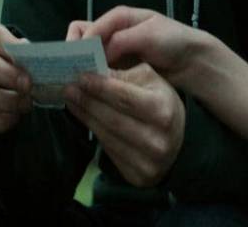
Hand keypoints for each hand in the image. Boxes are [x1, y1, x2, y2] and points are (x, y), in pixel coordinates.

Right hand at [0, 17, 31, 133]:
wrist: (12, 78)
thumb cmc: (26, 56)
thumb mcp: (29, 46)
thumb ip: (34, 49)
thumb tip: (38, 55)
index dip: (9, 43)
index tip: (27, 52)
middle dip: (9, 76)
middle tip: (29, 84)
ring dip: (7, 101)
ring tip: (28, 103)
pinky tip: (16, 117)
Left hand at [65, 63, 185, 187]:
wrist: (178, 141)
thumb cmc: (162, 103)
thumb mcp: (152, 82)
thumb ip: (125, 75)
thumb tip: (94, 71)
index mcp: (163, 111)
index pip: (125, 98)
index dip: (100, 87)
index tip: (81, 77)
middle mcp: (157, 139)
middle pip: (112, 119)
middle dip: (87, 102)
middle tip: (69, 89)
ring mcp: (147, 161)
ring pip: (107, 136)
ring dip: (85, 117)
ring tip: (71, 101)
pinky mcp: (137, 176)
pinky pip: (108, 152)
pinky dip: (93, 133)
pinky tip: (85, 119)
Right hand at [81, 6, 202, 86]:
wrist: (192, 59)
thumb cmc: (173, 40)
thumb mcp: (149, 35)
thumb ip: (122, 40)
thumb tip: (98, 53)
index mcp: (119, 17)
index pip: (87, 27)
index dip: (79, 45)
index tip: (77, 63)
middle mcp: (112, 32)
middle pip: (82, 40)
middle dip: (76, 55)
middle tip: (74, 74)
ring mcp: (114, 50)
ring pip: (88, 55)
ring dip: (83, 67)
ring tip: (80, 83)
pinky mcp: (118, 66)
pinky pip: (98, 69)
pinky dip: (93, 76)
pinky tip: (92, 88)